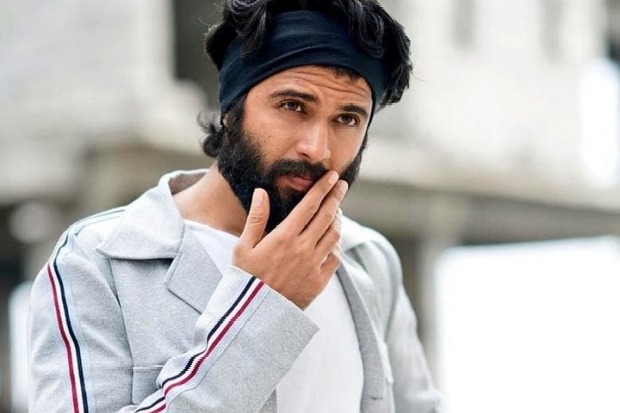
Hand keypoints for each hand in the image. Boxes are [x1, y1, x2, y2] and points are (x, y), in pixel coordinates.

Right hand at [232, 171, 347, 308]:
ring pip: (334, 235)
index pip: (309, 205)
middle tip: (341, 185)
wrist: (253, 316)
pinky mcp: (319, 282)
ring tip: (335, 211)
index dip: (322, 188)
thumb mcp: (243, 247)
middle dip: (336, 197)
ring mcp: (313, 266)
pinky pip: (335, 258)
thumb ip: (256, 218)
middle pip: (327, 216)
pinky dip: (336, 246)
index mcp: (283, 237)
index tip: (331, 176)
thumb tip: (262, 191)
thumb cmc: (244, 279)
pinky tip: (332, 240)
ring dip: (337, 220)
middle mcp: (302, 249)